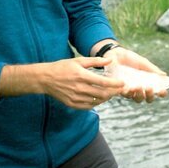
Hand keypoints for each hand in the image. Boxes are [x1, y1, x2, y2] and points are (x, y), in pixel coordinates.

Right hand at [0, 57, 124, 109]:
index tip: (122, 83)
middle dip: (113, 92)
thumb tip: (110, 60)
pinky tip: (99, 99)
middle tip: (120, 90)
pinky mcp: (72, 104)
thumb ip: (95, 61)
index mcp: (82, 76)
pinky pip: (88, 106)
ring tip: (111, 93)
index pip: (103, 82)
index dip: (115, 84)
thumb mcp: (78, 60)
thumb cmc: (63, 67)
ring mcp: (75, 97)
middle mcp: (79, 88)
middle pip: (102, 94)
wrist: (45, 79)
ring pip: (96, 101)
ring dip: (106, 98)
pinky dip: (96, 103)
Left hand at [105, 47, 168, 102]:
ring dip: (139, 94)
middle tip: (149, 88)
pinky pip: (125, 95)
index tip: (163, 91)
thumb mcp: (142, 63)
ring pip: (137, 99)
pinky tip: (129, 88)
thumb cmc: (130, 59)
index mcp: (147, 82)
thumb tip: (165, 75)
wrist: (115, 55)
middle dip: (150, 95)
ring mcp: (130, 90)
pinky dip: (128, 93)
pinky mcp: (120, 89)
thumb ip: (152, 70)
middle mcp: (140, 88)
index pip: (157, 91)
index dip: (161, 93)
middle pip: (147, 98)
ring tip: (138, 86)